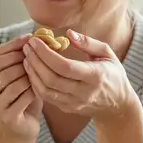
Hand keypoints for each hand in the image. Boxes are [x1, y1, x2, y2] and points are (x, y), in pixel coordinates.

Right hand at [0, 35, 42, 140]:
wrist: (22, 126)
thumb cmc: (19, 96)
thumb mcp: (15, 73)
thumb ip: (16, 56)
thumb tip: (29, 36)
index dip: (13, 46)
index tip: (30, 39)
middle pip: (0, 68)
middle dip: (20, 60)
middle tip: (36, 56)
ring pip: (12, 82)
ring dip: (28, 75)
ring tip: (38, 72)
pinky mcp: (6, 117)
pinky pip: (22, 97)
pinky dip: (33, 90)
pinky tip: (39, 88)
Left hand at [22, 30, 137, 122]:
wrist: (116, 106)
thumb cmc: (112, 75)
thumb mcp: (107, 54)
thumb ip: (88, 43)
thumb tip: (69, 33)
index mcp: (95, 76)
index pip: (65, 67)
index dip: (46, 54)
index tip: (35, 41)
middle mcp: (83, 92)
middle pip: (51, 78)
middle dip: (35, 61)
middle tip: (27, 47)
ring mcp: (74, 103)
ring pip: (45, 90)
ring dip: (32, 73)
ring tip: (26, 57)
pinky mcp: (67, 108)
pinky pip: (46, 97)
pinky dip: (35, 83)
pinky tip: (32, 71)